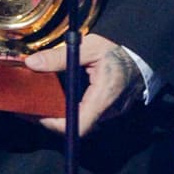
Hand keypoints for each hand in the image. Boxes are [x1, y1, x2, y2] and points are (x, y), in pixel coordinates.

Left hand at [24, 32, 143, 135]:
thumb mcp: (87, 47)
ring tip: (40, 101)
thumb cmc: (116, 49)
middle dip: (52, 119)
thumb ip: (59, 57)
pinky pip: (87, 115)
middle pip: (76, 126)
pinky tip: (58, 98)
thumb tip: (31, 63)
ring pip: (81, 121)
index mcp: (103, 97)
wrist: (142, 54)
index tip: (36, 114)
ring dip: (60, 114)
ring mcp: (110, 113)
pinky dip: (71, 109)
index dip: (55, 124)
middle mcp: (108, 111)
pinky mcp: (109, 110)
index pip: (79, 125)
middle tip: (31, 106)